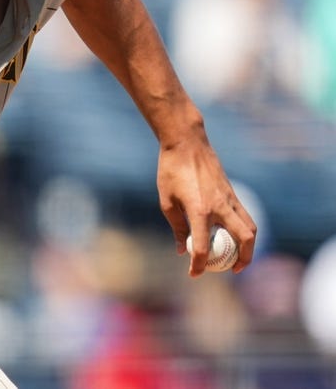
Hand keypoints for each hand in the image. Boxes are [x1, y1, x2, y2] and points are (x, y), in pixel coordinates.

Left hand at [157, 132, 256, 276]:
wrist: (186, 144)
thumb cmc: (171, 171)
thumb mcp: (166, 201)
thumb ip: (176, 227)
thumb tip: (181, 249)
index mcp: (199, 211)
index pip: (203, 247)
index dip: (199, 265)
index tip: (194, 274)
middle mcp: (219, 207)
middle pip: (244, 240)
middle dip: (242, 260)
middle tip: (231, 270)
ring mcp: (230, 199)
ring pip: (250, 228)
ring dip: (249, 247)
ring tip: (239, 258)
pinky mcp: (232, 193)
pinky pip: (245, 216)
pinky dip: (244, 230)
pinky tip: (233, 236)